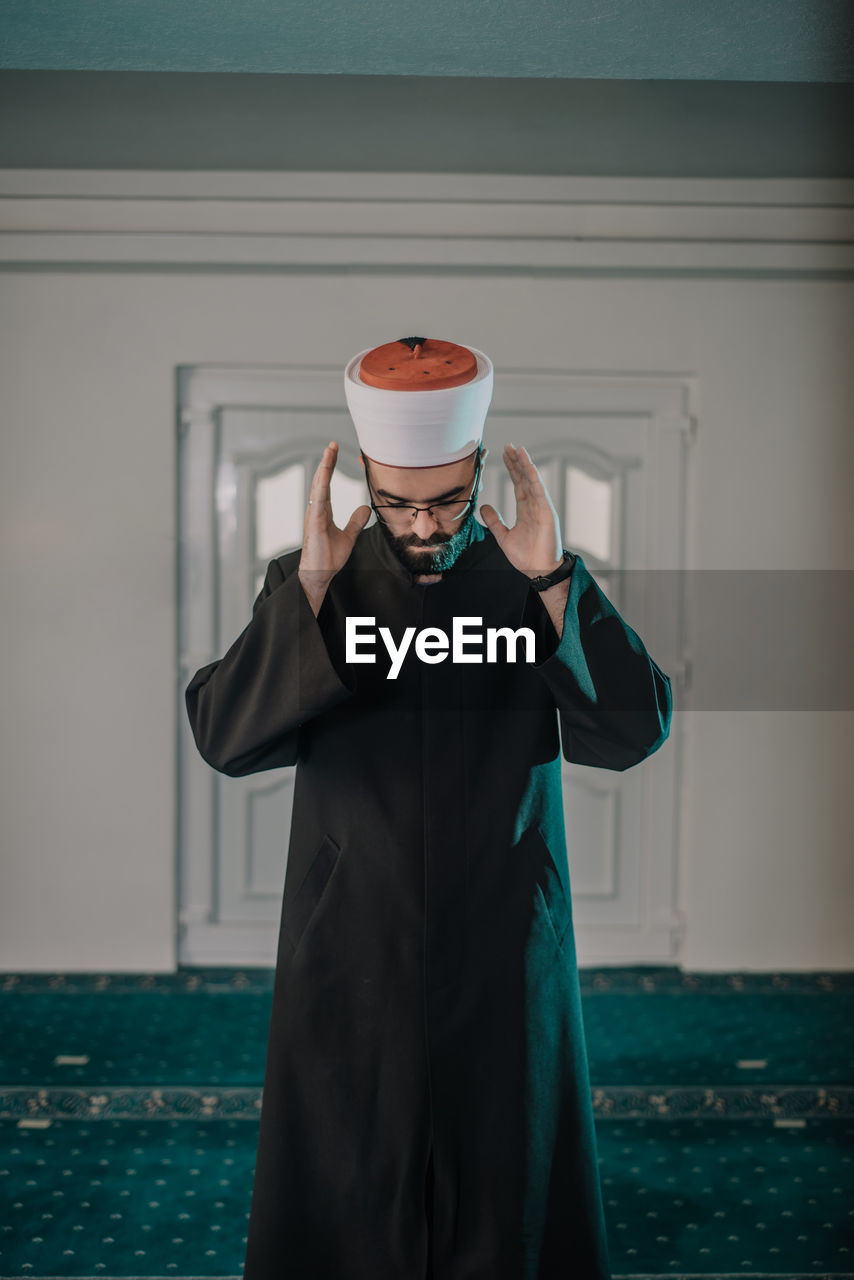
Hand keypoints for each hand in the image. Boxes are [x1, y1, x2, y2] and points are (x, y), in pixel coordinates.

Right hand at [298, 441, 371, 589]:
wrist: (319, 574)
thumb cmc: (328, 558)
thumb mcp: (348, 537)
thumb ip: (355, 522)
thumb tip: (364, 508)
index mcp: (323, 511)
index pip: (327, 484)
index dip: (330, 467)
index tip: (333, 451)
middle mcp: (316, 510)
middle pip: (321, 481)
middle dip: (326, 462)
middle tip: (332, 444)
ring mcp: (314, 515)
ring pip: (318, 487)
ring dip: (324, 469)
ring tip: (329, 452)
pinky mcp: (315, 523)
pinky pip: (318, 501)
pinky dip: (321, 487)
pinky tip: (324, 475)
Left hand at [479, 443, 563, 576]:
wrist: (537, 570)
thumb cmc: (525, 556)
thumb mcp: (503, 536)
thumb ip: (495, 521)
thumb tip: (484, 507)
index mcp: (525, 509)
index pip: (518, 484)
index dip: (512, 469)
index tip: (505, 455)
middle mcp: (534, 505)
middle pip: (524, 478)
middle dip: (517, 461)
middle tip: (509, 446)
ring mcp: (541, 507)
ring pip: (532, 480)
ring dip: (525, 464)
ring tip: (518, 449)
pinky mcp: (546, 512)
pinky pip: (539, 491)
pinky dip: (534, 477)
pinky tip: (528, 465)